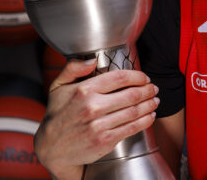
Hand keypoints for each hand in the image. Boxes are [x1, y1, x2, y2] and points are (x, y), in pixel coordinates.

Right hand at [34, 58, 159, 179]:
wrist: (51, 147)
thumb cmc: (57, 114)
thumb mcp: (58, 86)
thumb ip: (73, 68)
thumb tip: (92, 59)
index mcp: (84, 90)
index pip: (120, 77)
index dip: (137, 76)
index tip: (144, 77)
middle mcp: (93, 107)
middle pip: (132, 94)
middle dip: (148, 90)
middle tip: (154, 88)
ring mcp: (99, 125)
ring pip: (134, 111)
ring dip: (150, 104)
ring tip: (155, 100)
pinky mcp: (105, 140)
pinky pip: (131, 128)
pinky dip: (145, 121)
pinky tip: (150, 116)